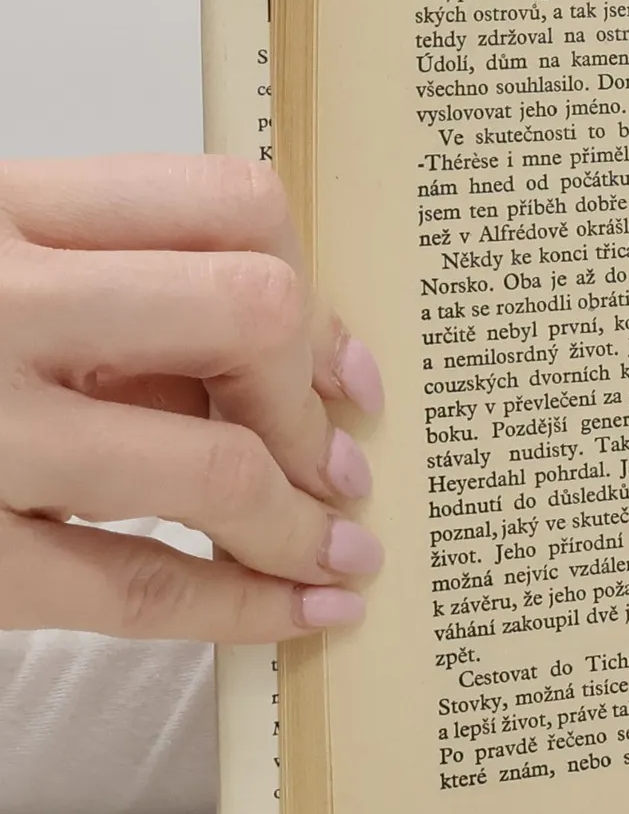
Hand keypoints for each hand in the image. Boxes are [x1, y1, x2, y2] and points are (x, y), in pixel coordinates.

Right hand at [0, 156, 384, 640]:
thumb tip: (304, 372)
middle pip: (251, 309)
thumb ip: (107, 298)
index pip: (226, 199)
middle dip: (310, 396)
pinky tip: (302, 614)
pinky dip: (247, 607)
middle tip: (331, 458)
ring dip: (302, 520)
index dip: (311, 284)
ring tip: (335, 550)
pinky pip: (141, 586)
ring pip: (216, 462)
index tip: (335, 359)